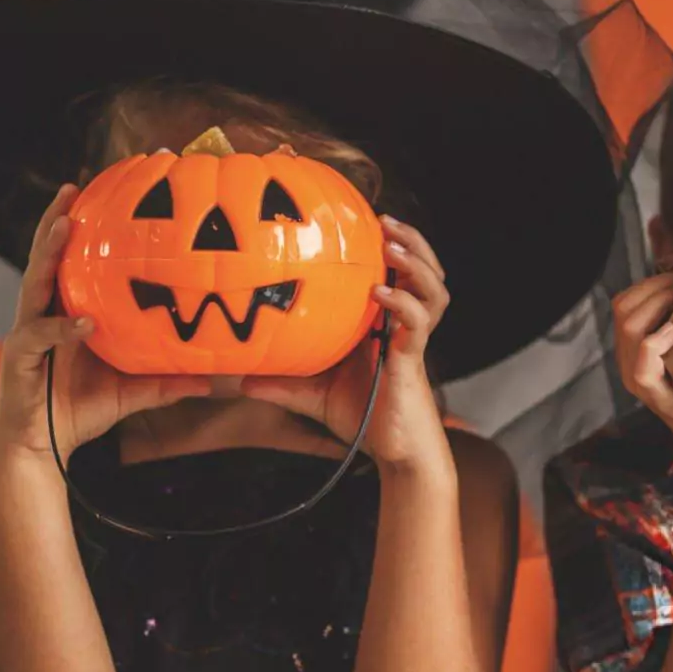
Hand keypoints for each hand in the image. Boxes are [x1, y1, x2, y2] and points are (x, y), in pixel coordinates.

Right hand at [0, 184, 210, 460]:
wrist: (41, 449)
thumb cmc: (79, 411)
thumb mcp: (133, 391)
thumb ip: (168, 380)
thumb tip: (216, 378)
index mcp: (67, 309)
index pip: (75, 260)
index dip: (85, 227)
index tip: (105, 189)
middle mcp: (44, 312)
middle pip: (47, 256)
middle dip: (59, 218)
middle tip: (74, 186)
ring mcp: (28, 331)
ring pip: (34, 282)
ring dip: (49, 252)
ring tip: (65, 224)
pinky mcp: (19, 357)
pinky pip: (40, 335)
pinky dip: (62, 328)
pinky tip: (84, 322)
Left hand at [242, 216, 450, 472]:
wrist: (396, 452)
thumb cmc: (363, 417)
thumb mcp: (313, 394)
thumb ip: (282, 382)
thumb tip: (239, 379)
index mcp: (384, 323)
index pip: (396, 273)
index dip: (391, 245)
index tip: (367, 219)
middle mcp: (403, 326)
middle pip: (425, 271)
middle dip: (412, 241)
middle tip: (385, 220)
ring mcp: (411, 340)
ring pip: (433, 290)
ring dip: (417, 263)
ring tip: (393, 245)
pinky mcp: (413, 359)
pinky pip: (416, 323)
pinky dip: (403, 302)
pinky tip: (382, 292)